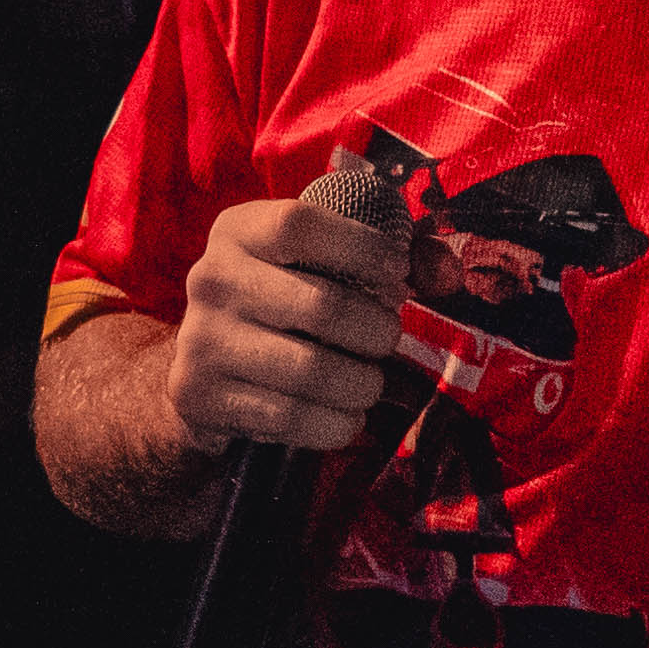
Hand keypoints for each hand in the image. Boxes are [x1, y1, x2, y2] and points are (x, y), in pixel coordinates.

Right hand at [167, 192, 408, 452]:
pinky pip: (291, 418)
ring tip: (368, 381)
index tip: (397, 275)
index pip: (301, 224)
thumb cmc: (288, 302)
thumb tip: (448, 275)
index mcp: (240, 230)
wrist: (206, 370)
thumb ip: (398, 257)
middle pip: (322, 306)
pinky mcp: (199, 395)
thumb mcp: (326, 264)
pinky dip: (337, 423)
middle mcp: (210, 278)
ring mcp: (201, 339)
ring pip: (312, 371)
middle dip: (376, 330)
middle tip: (385, 338)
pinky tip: (345, 413)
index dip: (362, 249)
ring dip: (362, 383)